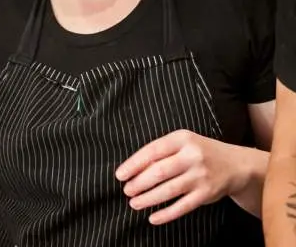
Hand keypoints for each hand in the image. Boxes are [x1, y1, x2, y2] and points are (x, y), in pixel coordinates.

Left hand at [115, 129, 244, 224]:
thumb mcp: (183, 142)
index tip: (120, 174)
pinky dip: (165, 214)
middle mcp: (192, 156)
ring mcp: (200, 176)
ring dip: (148, 198)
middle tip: (126, 190)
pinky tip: (152, 217)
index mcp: (183, 138)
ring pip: (168, 190)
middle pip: (159, 171)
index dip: (134, 163)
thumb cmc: (200, 152)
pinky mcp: (206, 194)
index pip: (153, 151)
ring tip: (134, 203)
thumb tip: (134, 168)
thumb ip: (163, 151)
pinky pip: (181, 206)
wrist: (235, 164)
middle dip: (138, 183)